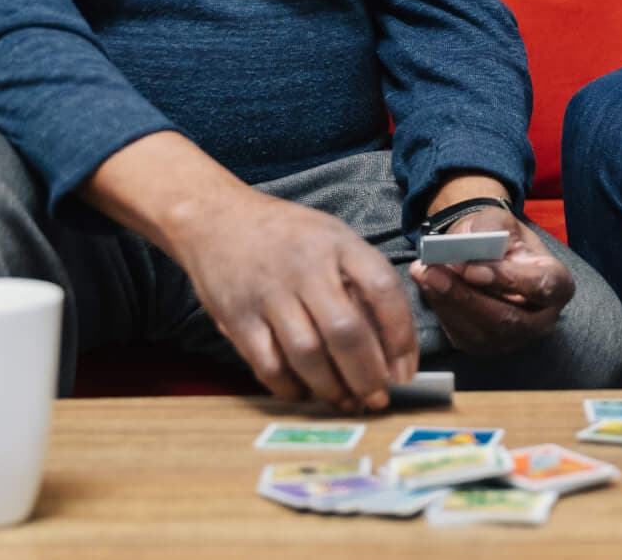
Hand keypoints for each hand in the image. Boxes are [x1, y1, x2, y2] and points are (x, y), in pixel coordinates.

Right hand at [169, 185, 418, 412]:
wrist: (216, 219)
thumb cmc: (285, 235)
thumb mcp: (331, 238)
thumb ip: (359, 281)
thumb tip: (389, 347)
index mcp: (338, 243)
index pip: (383, 288)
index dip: (401, 335)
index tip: (405, 370)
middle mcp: (305, 266)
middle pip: (345, 330)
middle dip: (367, 374)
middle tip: (378, 398)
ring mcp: (268, 292)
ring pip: (307, 354)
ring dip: (332, 388)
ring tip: (347, 401)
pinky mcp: (237, 317)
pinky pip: (269, 365)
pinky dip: (291, 388)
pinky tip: (305, 393)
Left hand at [409, 205, 574, 356]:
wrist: (487, 255)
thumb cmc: (500, 237)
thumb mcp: (500, 220)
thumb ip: (489, 228)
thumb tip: (471, 243)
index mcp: (558, 283)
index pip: (540, 287)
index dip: (506, 280)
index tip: (472, 269)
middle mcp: (542, 319)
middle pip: (507, 318)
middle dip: (466, 296)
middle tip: (434, 271)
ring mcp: (516, 338)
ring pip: (481, 332)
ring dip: (448, 303)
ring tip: (424, 274)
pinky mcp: (488, 346)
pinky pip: (463, 336)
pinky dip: (442, 311)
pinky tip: (428, 287)